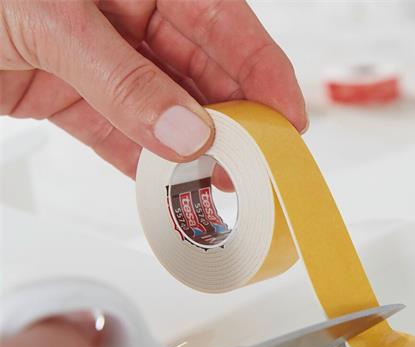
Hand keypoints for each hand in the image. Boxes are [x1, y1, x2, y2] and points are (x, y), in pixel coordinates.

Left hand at [0, 0, 306, 187]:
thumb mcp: (52, 18)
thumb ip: (125, 80)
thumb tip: (187, 133)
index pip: (230, 27)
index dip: (266, 77)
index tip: (289, 125)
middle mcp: (131, 15)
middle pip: (205, 75)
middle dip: (237, 124)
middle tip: (261, 169)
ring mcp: (103, 58)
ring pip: (167, 111)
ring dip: (193, 153)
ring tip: (222, 188)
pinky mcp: (70, 92)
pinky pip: (120, 132)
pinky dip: (144, 162)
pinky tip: (169, 186)